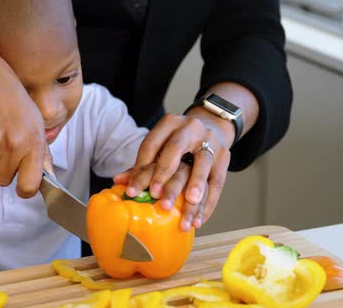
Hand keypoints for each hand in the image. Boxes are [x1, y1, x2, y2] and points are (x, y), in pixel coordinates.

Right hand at [0, 49, 48, 197]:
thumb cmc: (14, 102)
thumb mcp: (35, 125)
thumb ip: (41, 155)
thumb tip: (50, 180)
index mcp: (32, 143)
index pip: (29, 186)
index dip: (25, 189)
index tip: (21, 184)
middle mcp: (12, 144)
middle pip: (2, 181)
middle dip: (1, 171)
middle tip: (2, 151)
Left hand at [116, 112, 233, 227]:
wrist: (213, 125)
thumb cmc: (179, 141)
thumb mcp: (161, 145)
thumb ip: (142, 164)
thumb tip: (117, 181)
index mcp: (169, 123)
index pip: (151, 145)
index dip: (141, 169)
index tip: (133, 191)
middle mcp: (190, 128)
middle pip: (175, 151)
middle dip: (164, 175)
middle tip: (156, 197)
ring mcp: (210, 141)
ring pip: (202, 164)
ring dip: (195, 186)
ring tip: (188, 205)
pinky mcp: (225, 157)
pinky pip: (218, 181)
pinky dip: (208, 202)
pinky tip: (199, 218)